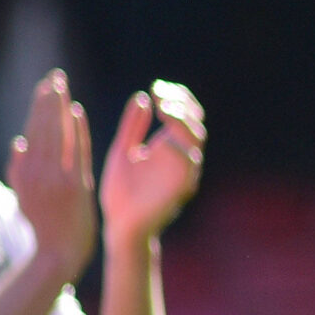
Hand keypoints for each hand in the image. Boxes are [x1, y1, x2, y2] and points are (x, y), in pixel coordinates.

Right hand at [9, 71, 96, 283]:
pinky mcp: (75, 185)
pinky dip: (75, 131)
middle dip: (48, 100)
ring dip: (58, 108)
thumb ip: (19, 169)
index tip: (44, 88)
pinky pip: (75, 151)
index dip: (38, 108)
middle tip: (54, 77)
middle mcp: (36, 172)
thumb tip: (19, 142)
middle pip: (42, 128)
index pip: (32, 132)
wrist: (58, 252)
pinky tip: (75, 111)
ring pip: (56, 135)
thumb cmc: (42, 225)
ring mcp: (56, 178)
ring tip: (61, 86)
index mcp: (23, 173)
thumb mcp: (23, 196)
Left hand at [99, 80, 206, 246]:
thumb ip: (132, 126)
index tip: (156, 88)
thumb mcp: (123, 151)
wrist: (119, 226)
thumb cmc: (121, 192)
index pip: (186, 115)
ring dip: (181, 122)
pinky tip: (161, 142)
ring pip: (195, 140)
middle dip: (180, 105)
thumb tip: (143, 97)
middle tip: (160, 95)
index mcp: (170, 146)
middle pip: (195, 123)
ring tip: (163, 109)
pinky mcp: (181, 189)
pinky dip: (178, 150)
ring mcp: (184, 172)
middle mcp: (182, 157)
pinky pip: (188, 165)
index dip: (177, 98)